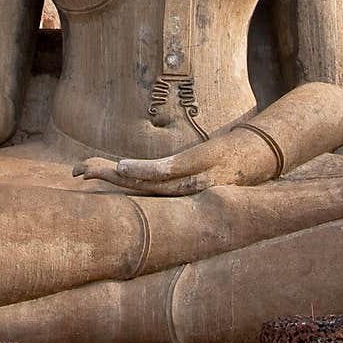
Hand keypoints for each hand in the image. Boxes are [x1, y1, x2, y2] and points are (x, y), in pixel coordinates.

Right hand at [72, 128, 276, 195]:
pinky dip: (145, 170)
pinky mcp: (201, 166)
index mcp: (176, 187)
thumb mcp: (202, 161)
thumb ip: (180, 165)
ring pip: (146, 183)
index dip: (107, 178)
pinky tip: (125, 166)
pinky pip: (169, 171)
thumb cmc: (232, 158)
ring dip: (116, 177)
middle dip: (103, 177)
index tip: (81, 170)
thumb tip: (160, 160)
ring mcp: (190, 180)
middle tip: (76, 170)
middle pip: (134, 187)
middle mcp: (180, 190)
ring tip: (92, 170)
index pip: (135, 186)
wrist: (265, 153)